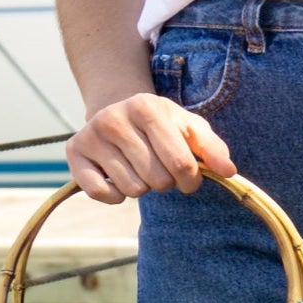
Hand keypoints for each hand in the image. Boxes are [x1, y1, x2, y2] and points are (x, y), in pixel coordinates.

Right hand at [67, 95, 234, 202]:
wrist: (118, 112)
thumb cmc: (162, 126)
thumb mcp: (190, 128)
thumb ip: (213, 148)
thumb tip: (228, 171)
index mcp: (147, 107)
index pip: (180, 162)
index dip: (191, 180)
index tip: (190, 178)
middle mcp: (115, 118)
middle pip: (157, 179)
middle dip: (166, 182)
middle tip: (160, 169)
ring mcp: (92, 135)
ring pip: (132, 189)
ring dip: (142, 186)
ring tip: (138, 167)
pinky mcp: (74, 153)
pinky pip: (102, 194)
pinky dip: (116, 195)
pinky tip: (118, 178)